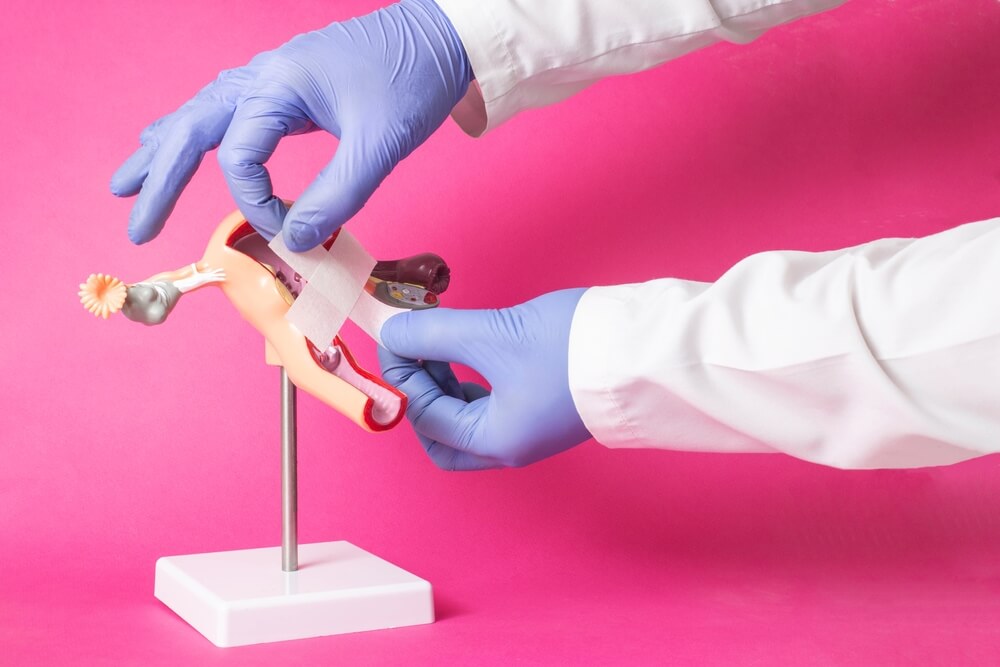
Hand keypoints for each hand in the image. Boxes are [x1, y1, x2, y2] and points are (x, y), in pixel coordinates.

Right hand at [111, 0, 470, 248]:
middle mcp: (263, 77)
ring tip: (129, 182)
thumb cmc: (412, 82)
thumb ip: (337, 197)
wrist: (438, 41)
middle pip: (192, 127)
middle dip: (160, 178)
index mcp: (280, 84)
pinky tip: (178, 145)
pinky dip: (196, 133)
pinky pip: (225, 112)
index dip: (256, 203)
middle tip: (135, 224)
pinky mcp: (284, 89)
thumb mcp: (379, 146)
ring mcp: (270, 79)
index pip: (239, 156)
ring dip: (164, 152)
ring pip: (200, 115)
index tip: (288, 229)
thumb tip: (295, 241)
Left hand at [378, 289, 592, 469]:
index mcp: (497, 441)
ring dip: (445, 384)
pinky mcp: (545, 408)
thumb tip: (393, 330)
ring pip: (466, 419)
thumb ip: (435, 333)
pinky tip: (472, 349)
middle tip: (417, 351)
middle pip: (442, 435)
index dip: (402, 374)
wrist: (649, 347)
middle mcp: (512, 446)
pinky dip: (472, 380)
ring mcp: (531, 430)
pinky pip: (492, 405)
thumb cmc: (576, 349)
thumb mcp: (494, 335)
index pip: (425, 416)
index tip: (397, 333)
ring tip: (443, 342)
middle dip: (421, 394)